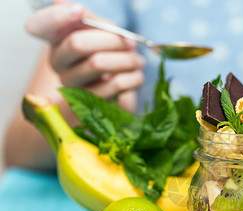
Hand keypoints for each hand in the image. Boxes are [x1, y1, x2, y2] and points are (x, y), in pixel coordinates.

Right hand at [25, 0, 144, 99]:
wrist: (117, 87)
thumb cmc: (107, 52)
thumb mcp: (99, 30)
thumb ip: (89, 18)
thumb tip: (72, 8)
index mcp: (55, 39)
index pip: (37, 25)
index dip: (55, 16)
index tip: (79, 10)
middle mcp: (57, 62)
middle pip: (77, 43)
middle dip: (112, 39)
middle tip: (131, 43)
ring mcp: (72, 84)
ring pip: (98, 63)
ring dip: (127, 59)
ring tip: (137, 60)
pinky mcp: (91, 102)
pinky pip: (116, 84)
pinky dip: (133, 76)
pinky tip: (136, 74)